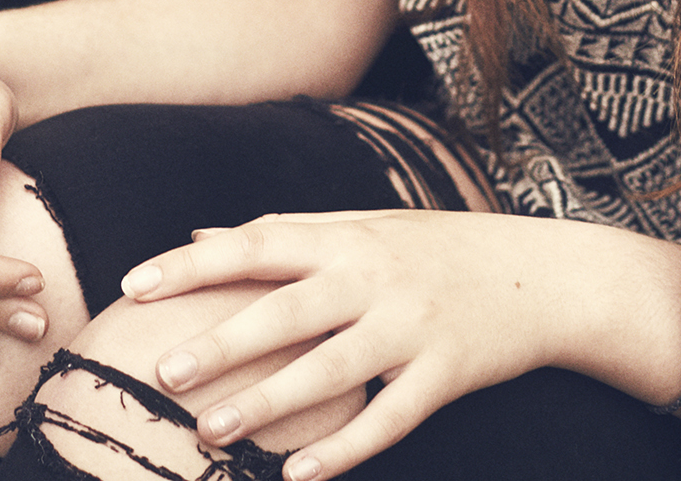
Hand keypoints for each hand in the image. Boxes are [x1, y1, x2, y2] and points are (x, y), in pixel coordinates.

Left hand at [118, 210, 604, 478]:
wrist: (545, 275)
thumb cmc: (438, 249)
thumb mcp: (366, 225)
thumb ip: (285, 231)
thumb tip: (198, 234)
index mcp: (349, 237)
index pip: (258, 242)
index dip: (195, 262)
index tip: (135, 282)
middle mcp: (376, 277)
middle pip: (288, 310)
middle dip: (223, 342)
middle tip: (162, 371)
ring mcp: (412, 327)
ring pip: (332, 369)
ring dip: (269, 403)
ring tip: (210, 431)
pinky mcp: (445, 374)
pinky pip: (390, 418)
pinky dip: (346, 449)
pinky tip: (302, 476)